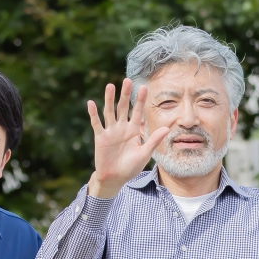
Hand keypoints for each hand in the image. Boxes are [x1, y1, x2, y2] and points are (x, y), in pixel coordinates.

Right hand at [88, 80, 170, 196]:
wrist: (115, 178)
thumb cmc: (130, 167)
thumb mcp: (144, 153)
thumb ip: (153, 140)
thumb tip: (167, 127)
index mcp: (133, 130)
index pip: (138, 112)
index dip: (141, 100)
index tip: (144, 87)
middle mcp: (122, 128)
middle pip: (123, 107)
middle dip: (126, 94)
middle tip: (128, 80)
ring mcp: (110, 131)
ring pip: (110, 112)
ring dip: (109, 99)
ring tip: (110, 86)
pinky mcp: (100, 138)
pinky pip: (96, 124)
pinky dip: (93, 114)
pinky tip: (91, 103)